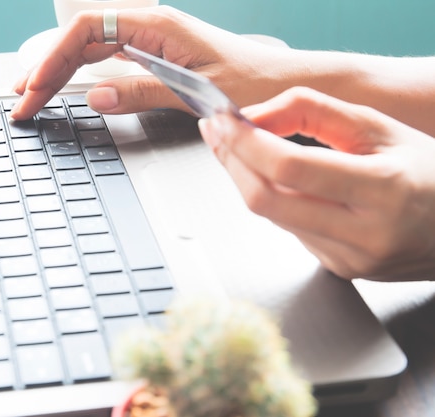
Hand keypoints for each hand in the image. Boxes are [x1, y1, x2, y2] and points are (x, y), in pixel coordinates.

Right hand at [10, 5, 290, 119]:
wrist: (284, 84)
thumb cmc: (254, 84)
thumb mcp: (198, 92)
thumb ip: (145, 91)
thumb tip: (96, 97)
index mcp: (158, 27)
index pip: (88, 30)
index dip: (55, 56)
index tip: (35, 86)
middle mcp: (150, 29)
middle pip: (82, 40)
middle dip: (47, 69)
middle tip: (22, 101)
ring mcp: (150, 42)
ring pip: (90, 50)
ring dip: (58, 73)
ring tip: (31, 96)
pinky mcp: (155, 58)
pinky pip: (107, 61)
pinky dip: (82, 76)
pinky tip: (66, 89)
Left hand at [199, 86, 434, 280]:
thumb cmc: (428, 171)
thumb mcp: (379, 127)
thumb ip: (312, 111)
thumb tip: (252, 117)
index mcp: (385, 188)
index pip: (290, 168)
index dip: (245, 143)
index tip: (221, 120)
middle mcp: (365, 234)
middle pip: (266, 200)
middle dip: (231, 161)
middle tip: (217, 132)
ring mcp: (349, 259)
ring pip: (271, 216)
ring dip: (246, 178)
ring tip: (241, 148)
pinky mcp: (338, 269)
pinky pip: (289, 230)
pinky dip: (273, 199)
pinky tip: (278, 181)